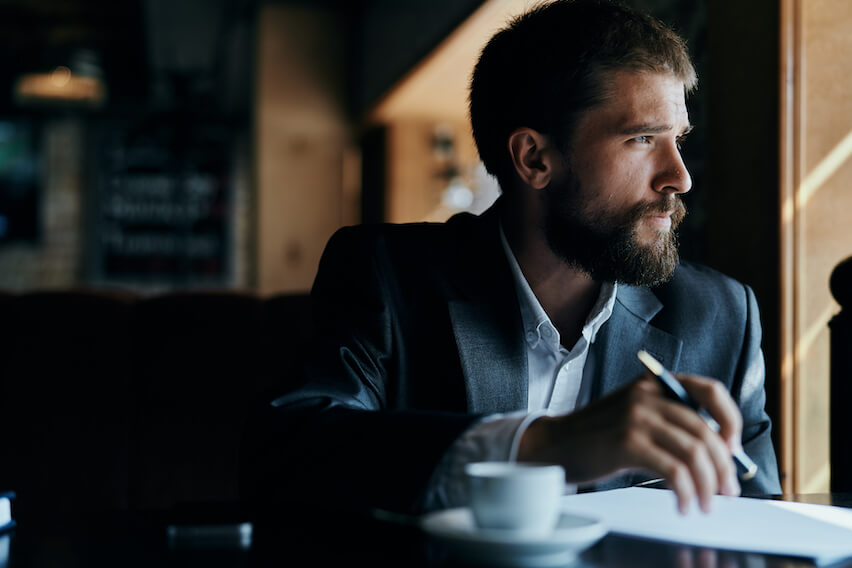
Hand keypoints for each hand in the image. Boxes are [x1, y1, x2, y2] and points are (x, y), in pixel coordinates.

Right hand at [516, 372, 742, 513]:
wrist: (556, 443)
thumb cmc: (598, 436)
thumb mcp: (636, 415)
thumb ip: (670, 422)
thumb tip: (718, 454)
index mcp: (654, 384)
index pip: (710, 390)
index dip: (730, 420)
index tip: (732, 449)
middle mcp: (648, 395)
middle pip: (706, 431)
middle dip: (723, 467)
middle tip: (726, 491)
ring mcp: (637, 417)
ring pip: (694, 454)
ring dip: (707, 486)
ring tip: (705, 504)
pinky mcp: (628, 442)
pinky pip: (674, 471)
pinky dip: (686, 493)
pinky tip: (684, 505)